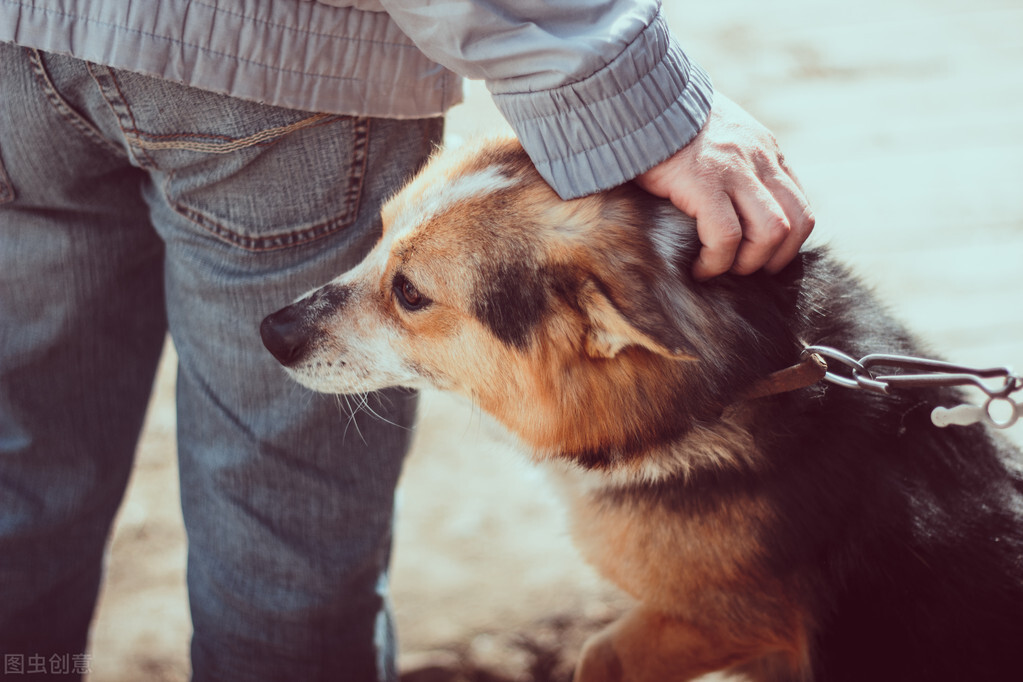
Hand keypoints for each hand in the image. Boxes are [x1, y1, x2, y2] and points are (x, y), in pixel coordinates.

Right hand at [635, 93, 814, 279]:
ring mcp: (734, 170)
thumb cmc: (665, 123)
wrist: (638, 97)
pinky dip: (715, 261)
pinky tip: (697, 267)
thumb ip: (731, 162)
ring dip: (747, 262)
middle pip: (796, 221)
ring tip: (719, 268)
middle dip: (774, 258)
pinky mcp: (704, 183)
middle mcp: (759, 158)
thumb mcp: (715, 136)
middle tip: (743, 269)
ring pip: (771, 233)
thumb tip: (731, 200)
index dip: (787, 240)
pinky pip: (726, 237)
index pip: (798, 203)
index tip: (760, 256)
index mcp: (764, 149)